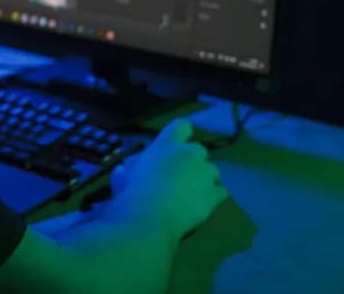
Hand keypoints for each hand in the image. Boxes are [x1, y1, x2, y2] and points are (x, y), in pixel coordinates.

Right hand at [107, 118, 227, 242]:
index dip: (181, 133)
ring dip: (204, 179)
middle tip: (181, 175)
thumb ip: (129, 169)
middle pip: (199, 150)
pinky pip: (220, 191)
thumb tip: (123, 171)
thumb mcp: (122, 175)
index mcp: (166, 145)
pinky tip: (202, 204)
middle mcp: (189, 154)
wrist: (149, 218)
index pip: (181, 126)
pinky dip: (213, 196)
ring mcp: (205, 174)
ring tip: (193, 193)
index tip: (177, 143)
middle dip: (193, 160)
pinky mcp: (214, 194)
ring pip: (213, 171)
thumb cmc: (131, 192)